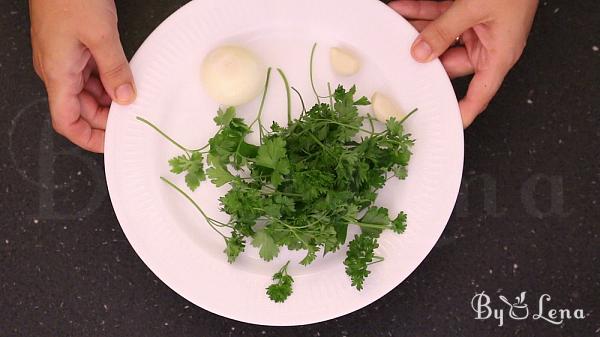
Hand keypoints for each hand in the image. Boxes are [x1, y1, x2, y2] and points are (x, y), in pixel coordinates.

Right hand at [29, 0, 135, 151]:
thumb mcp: (101, 35)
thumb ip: (115, 69)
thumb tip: (125, 96)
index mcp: (57, 73)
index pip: (67, 122)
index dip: (88, 138)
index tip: (110, 144)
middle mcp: (57, 69)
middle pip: (80, 109)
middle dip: (105, 118)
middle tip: (131, 119)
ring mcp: (64, 58)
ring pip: (87, 92)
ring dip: (108, 99)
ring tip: (132, 99)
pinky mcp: (72, 47)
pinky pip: (89, 74)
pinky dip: (107, 80)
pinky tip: (123, 79)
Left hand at [389, 0, 537, 126]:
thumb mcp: (474, 9)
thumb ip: (444, 30)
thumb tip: (421, 52)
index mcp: (499, 55)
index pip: (480, 94)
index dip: (464, 110)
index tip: (447, 122)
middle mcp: (487, 45)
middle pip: (449, 63)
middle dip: (424, 59)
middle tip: (401, 61)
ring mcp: (475, 28)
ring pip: (440, 37)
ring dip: (417, 31)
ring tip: (395, 29)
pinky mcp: (467, 11)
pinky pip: (440, 15)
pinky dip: (420, 12)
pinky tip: (402, 10)